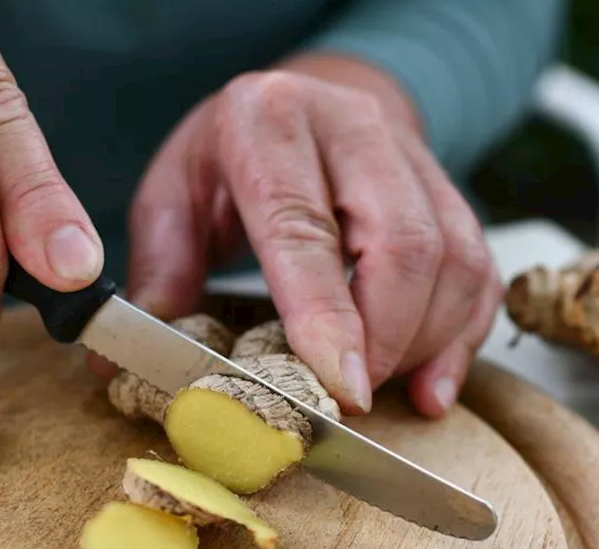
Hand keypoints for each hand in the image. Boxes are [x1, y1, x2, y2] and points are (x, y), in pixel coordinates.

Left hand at [123, 55, 502, 417]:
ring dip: (426, 343)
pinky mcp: (451, 192)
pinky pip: (480, 270)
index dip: (328, 314)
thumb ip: (160, 272)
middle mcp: (354, 129)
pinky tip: (430, 384)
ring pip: (454, 259)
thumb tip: (118, 366)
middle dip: (387, 339)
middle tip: (351, 399)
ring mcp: (414, 157)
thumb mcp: (174, 195)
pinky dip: (461, 338)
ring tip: (382, 392)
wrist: (307, 99)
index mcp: (269, 122)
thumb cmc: (232, 156)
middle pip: (405, 243)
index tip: (338, 386)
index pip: (305, 226)